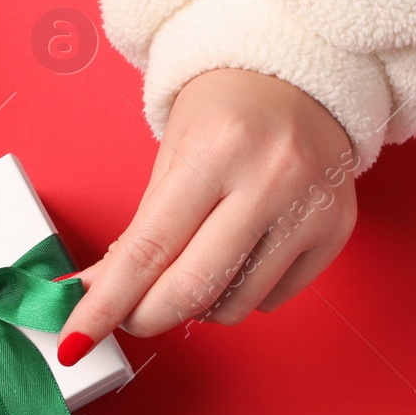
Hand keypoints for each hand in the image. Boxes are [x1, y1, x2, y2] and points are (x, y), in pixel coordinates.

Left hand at [56, 68, 358, 362]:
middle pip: (194, 287)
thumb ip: (140, 230)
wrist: (303, 76)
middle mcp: (270, 178)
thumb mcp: (173, 152)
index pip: (149, 248)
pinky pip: (275, 298)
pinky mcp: (337, 230)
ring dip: (199, 306)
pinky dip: (244, 293)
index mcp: (217, 149)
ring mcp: (310, 208)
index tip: (78, 338)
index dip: (107, 303)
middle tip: (132, 317)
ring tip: (195, 270)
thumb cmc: (229, 110)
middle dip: (148, 316)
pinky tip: (241, 257)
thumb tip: (98, 293)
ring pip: (236, 303)